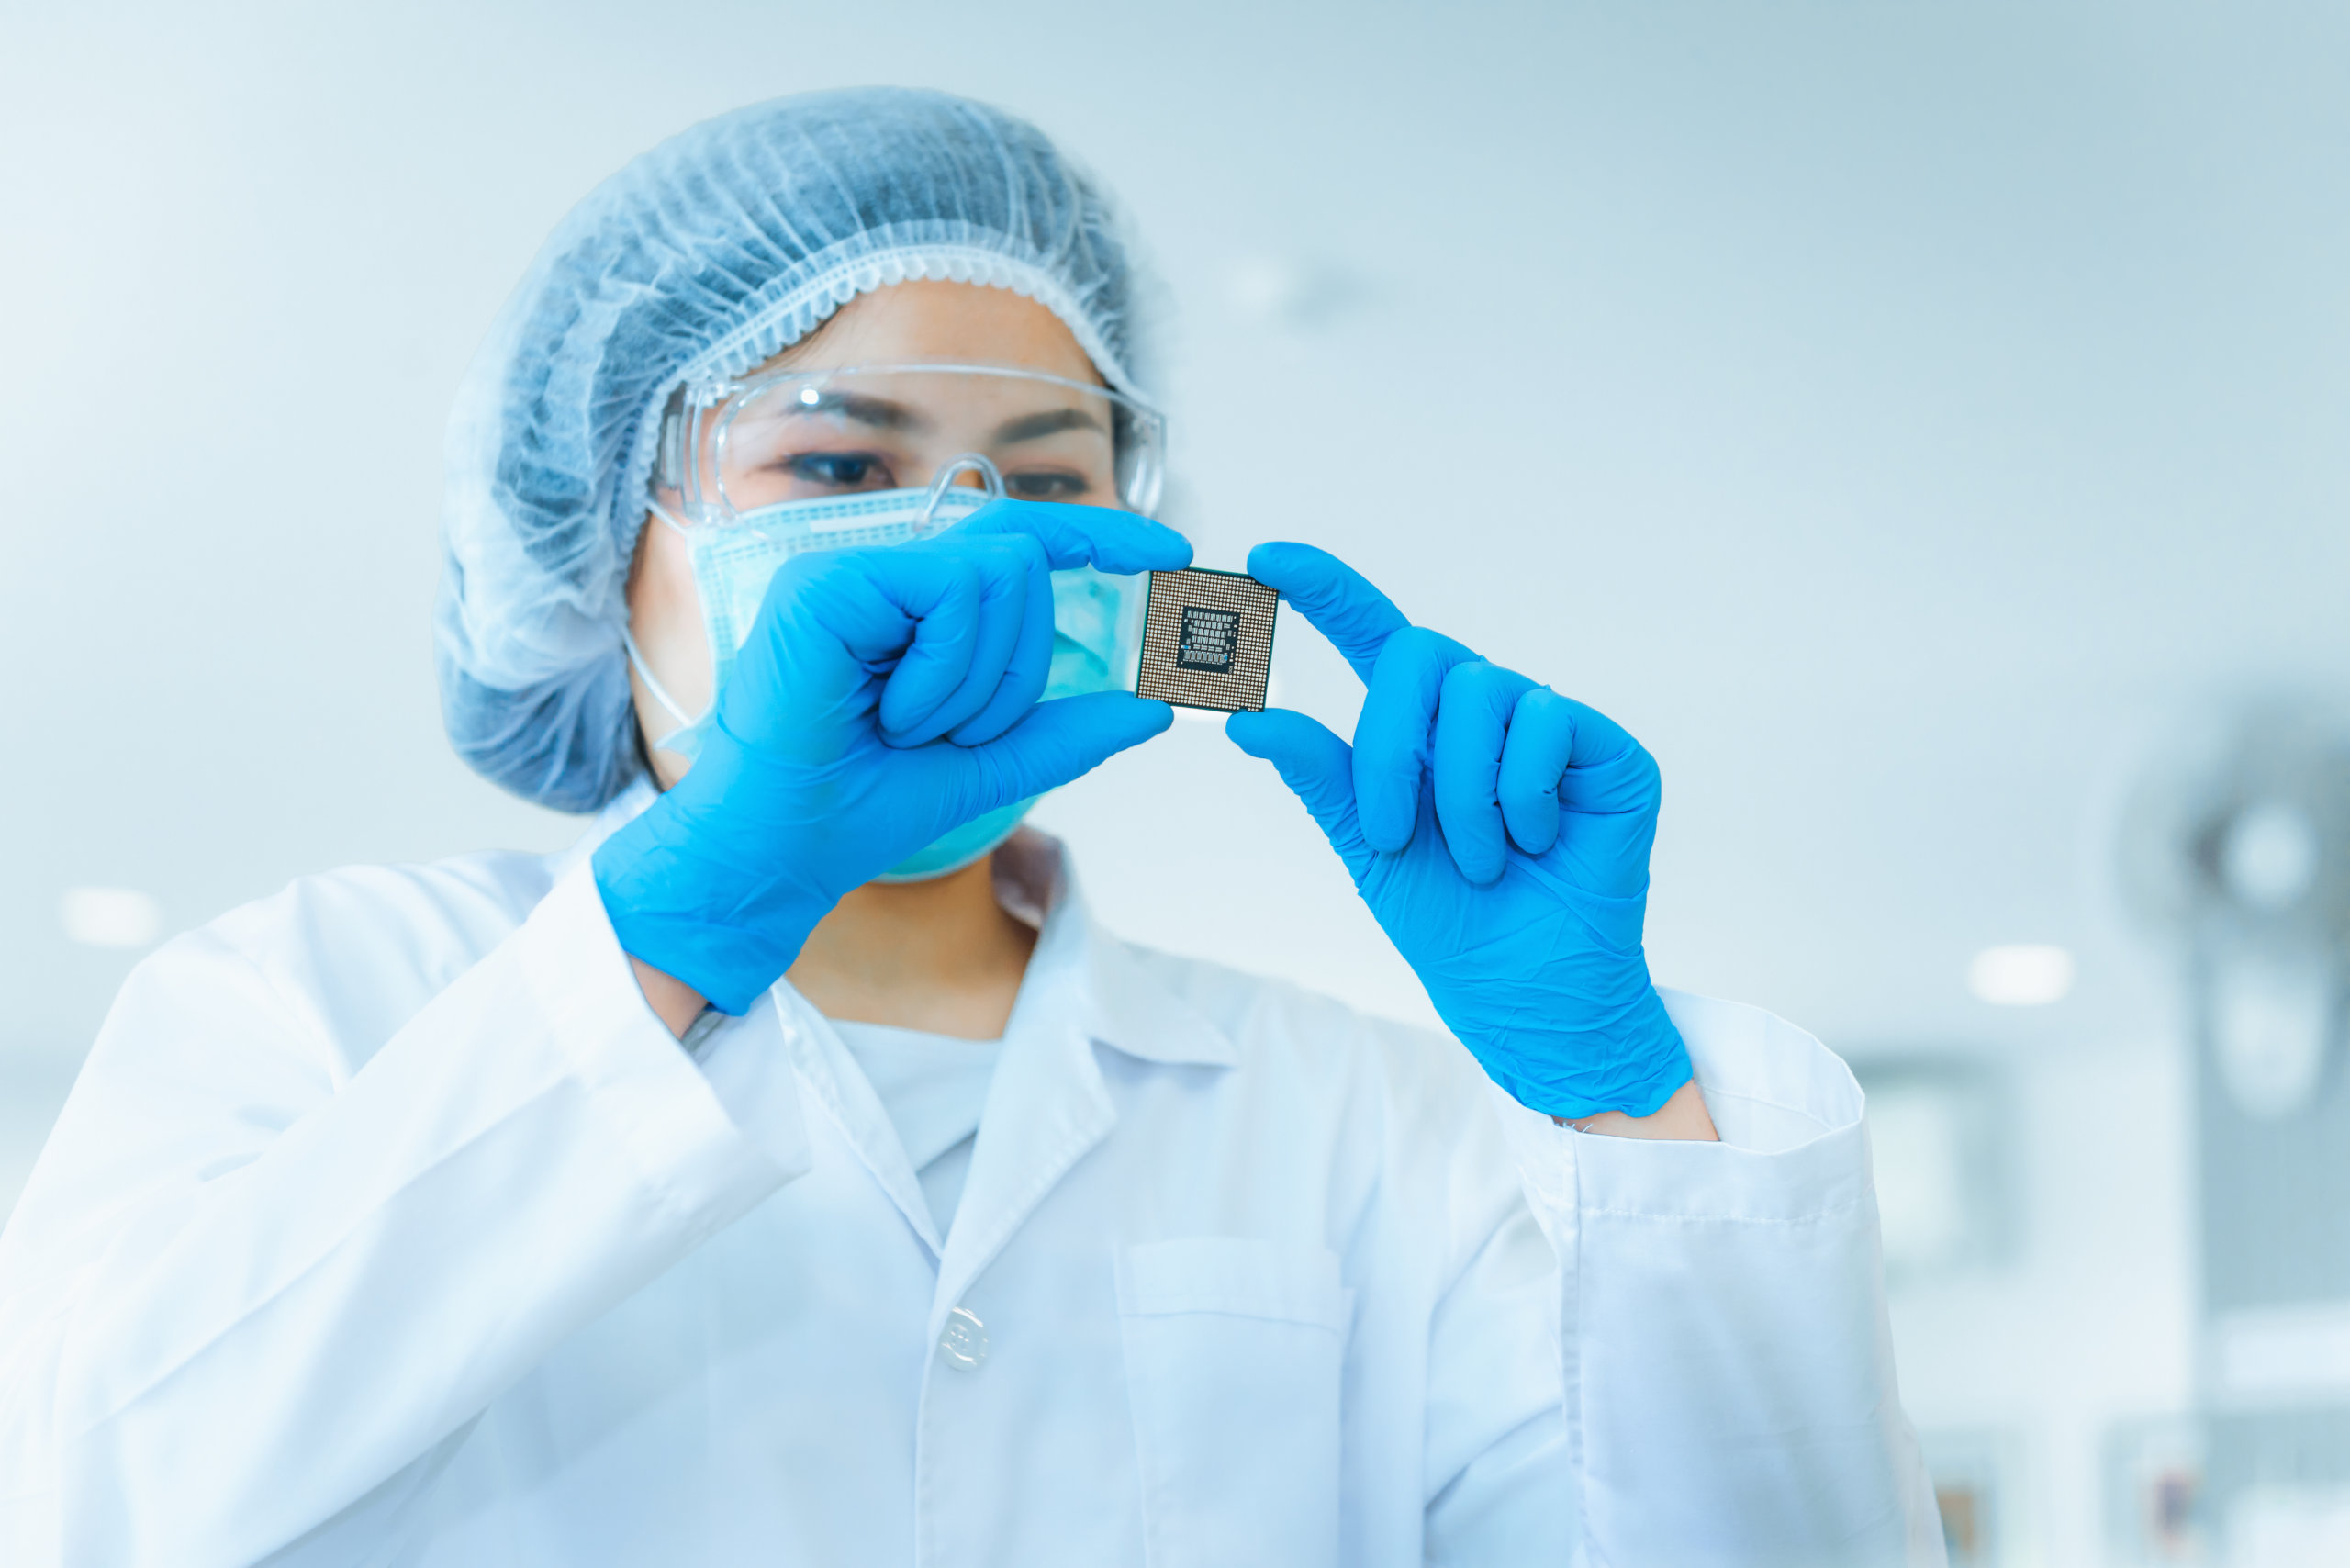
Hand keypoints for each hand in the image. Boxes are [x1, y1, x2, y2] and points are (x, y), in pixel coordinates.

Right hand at [595, 500, 1190, 1013]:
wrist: (781, 850)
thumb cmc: (858, 806)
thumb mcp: (987, 767)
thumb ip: (1062, 733)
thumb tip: (1151, 708)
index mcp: (920, 608)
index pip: (1028, 544)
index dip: (1104, 537)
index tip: (1173, 555)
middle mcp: (887, 575)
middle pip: (1024, 564)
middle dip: (1021, 666)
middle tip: (955, 732)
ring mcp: (853, 571)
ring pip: (996, 574)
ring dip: (978, 679)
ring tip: (910, 727)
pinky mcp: (828, 583)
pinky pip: (945, 592)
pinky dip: (944, 669)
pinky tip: (893, 712)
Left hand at [1226, 543, 1690, 1119]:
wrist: (1527, 994)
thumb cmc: (1453, 925)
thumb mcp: (1368, 848)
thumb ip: (1321, 776)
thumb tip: (1250, 720)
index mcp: (1421, 730)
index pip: (1373, 633)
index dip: (1325, 589)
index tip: (1263, 558)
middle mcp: (1483, 714)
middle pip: (1420, 652)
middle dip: (1391, 743)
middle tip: (1389, 830)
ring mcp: (1547, 725)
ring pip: (1481, 689)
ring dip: (1462, 792)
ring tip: (1480, 860)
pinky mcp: (1605, 748)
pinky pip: (1544, 721)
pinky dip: (1521, 793)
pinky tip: (1534, 842)